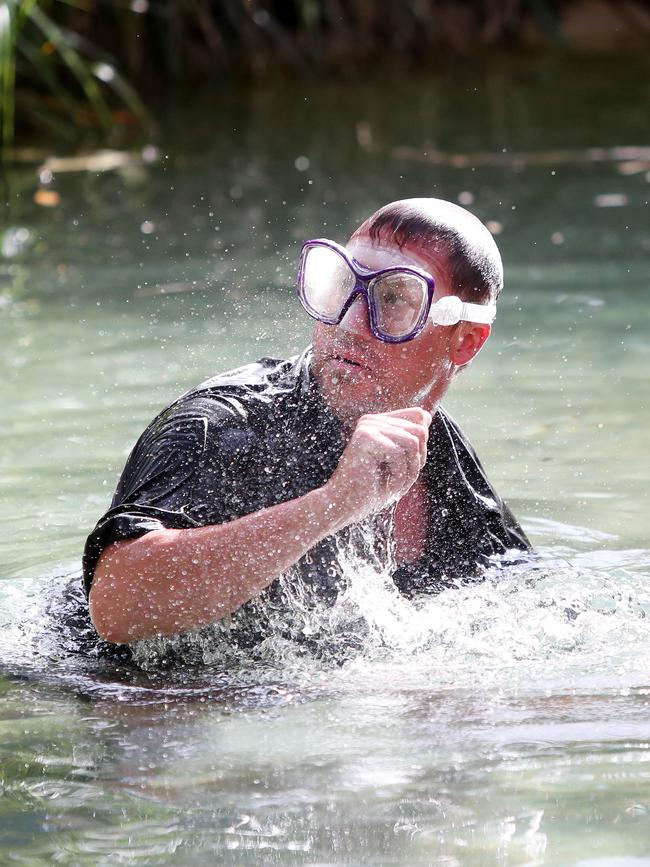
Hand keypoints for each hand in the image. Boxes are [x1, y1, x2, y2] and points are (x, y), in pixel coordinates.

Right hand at [324, 407, 431, 527]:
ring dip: (410, 471)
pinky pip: (399, 454)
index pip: (419, 416)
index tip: (405, 466)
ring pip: (413, 442)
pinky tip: (386, 486)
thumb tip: (426, 416)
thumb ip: (410, 440)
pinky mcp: (365, 438)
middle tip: (400, 481)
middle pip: (420, 430)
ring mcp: (367, 427)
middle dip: (417, 461)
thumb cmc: (370, 489)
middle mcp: (371, 420)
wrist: (343, 506)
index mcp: (378, 422)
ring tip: (394, 485)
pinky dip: (399, 477)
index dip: (422, 445)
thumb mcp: (398, 463)